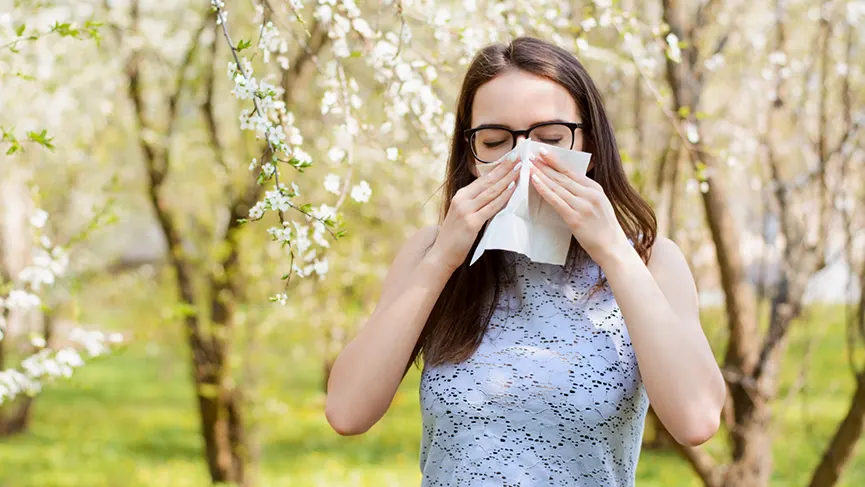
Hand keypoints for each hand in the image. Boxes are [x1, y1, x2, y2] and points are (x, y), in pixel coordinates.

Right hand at [429, 153, 521, 271]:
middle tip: (519, 156)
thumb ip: (475, 203)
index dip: (498, 167)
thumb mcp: (462, 214)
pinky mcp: (471, 223)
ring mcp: (466, 210)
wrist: (441, 254)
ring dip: (507, 178)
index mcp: (460, 196)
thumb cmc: (454, 237)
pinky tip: (512, 188)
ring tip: (519, 168)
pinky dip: (503, 197)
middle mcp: (462, 199)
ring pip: (491, 191)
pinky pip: (491, 207)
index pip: (483, 178)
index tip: (511, 157)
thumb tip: (494, 194)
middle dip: (505, 167)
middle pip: (488, 180)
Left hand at [529, 148, 630, 266]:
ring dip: (541, 175)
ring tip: (529, 167)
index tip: (542, 152)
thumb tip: (565, 182)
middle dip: (545, 165)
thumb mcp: (599, 203)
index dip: (555, 161)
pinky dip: (544, 190)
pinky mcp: (575, 219)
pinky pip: (556, 201)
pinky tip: (535, 182)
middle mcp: (590, 194)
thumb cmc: (604, 227)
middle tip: (530, 156)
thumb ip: (585, 193)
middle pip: (562, 176)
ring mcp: (583, 206)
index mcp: (595, 188)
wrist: (612, 247)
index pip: (571, 171)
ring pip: (557, 186)